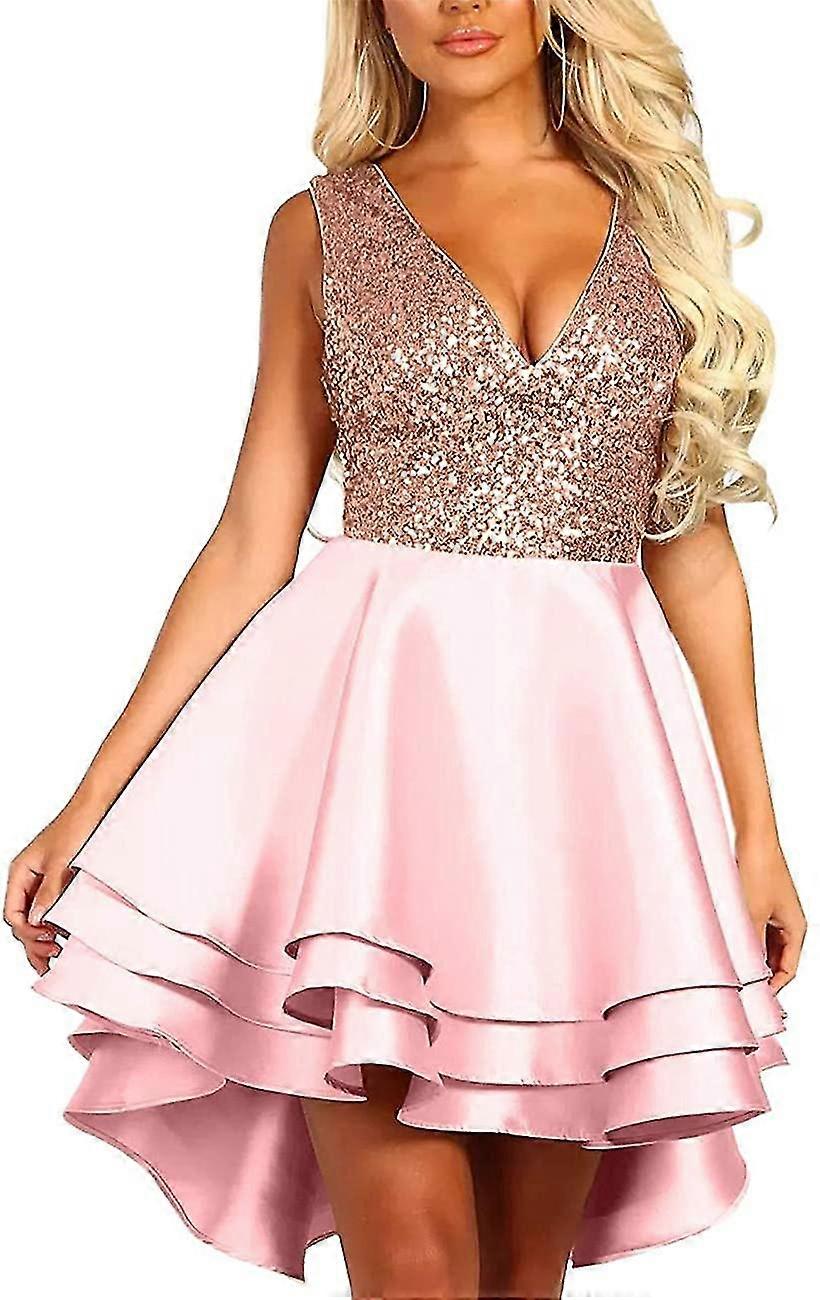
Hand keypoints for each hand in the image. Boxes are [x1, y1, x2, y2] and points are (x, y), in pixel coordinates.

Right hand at [4, 798, 102, 975]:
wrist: (98, 806)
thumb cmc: (77, 825)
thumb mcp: (62, 860)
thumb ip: (50, 891)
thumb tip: (37, 920)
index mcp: (20, 872)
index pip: (13, 912)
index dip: (27, 931)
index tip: (47, 939)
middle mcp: (29, 879)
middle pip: (22, 921)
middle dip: (33, 941)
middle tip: (53, 957)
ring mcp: (45, 882)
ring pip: (36, 919)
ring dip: (43, 938)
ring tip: (57, 956)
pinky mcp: (62, 883)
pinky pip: (53, 910)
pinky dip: (56, 926)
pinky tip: (67, 938)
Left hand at [736, 833, 806, 994]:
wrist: (754, 838)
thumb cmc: (759, 870)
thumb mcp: (751, 914)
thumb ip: (749, 945)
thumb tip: (743, 972)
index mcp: (796, 929)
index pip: (788, 970)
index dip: (772, 988)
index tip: (753, 1000)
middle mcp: (789, 923)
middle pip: (776, 960)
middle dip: (760, 974)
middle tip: (738, 987)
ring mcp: (774, 913)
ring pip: (763, 946)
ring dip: (750, 957)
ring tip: (731, 968)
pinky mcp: (760, 903)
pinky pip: (754, 931)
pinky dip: (744, 941)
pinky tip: (727, 946)